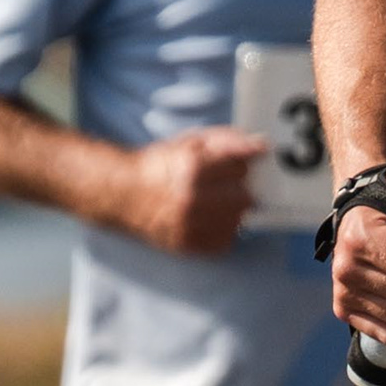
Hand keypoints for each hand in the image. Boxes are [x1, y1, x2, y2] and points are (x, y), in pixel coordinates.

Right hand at [114, 128, 269, 258]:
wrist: (124, 194)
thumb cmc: (159, 165)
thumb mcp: (190, 142)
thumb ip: (227, 140)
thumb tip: (260, 146)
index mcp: (193, 167)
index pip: (243, 168)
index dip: (239, 165)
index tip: (232, 167)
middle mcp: (192, 197)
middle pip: (246, 197)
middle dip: (239, 189)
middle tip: (223, 186)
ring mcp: (189, 224)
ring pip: (239, 221)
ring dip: (232, 211)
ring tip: (214, 203)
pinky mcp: (188, 245)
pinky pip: (225, 241)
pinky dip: (222, 230)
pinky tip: (208, 219)